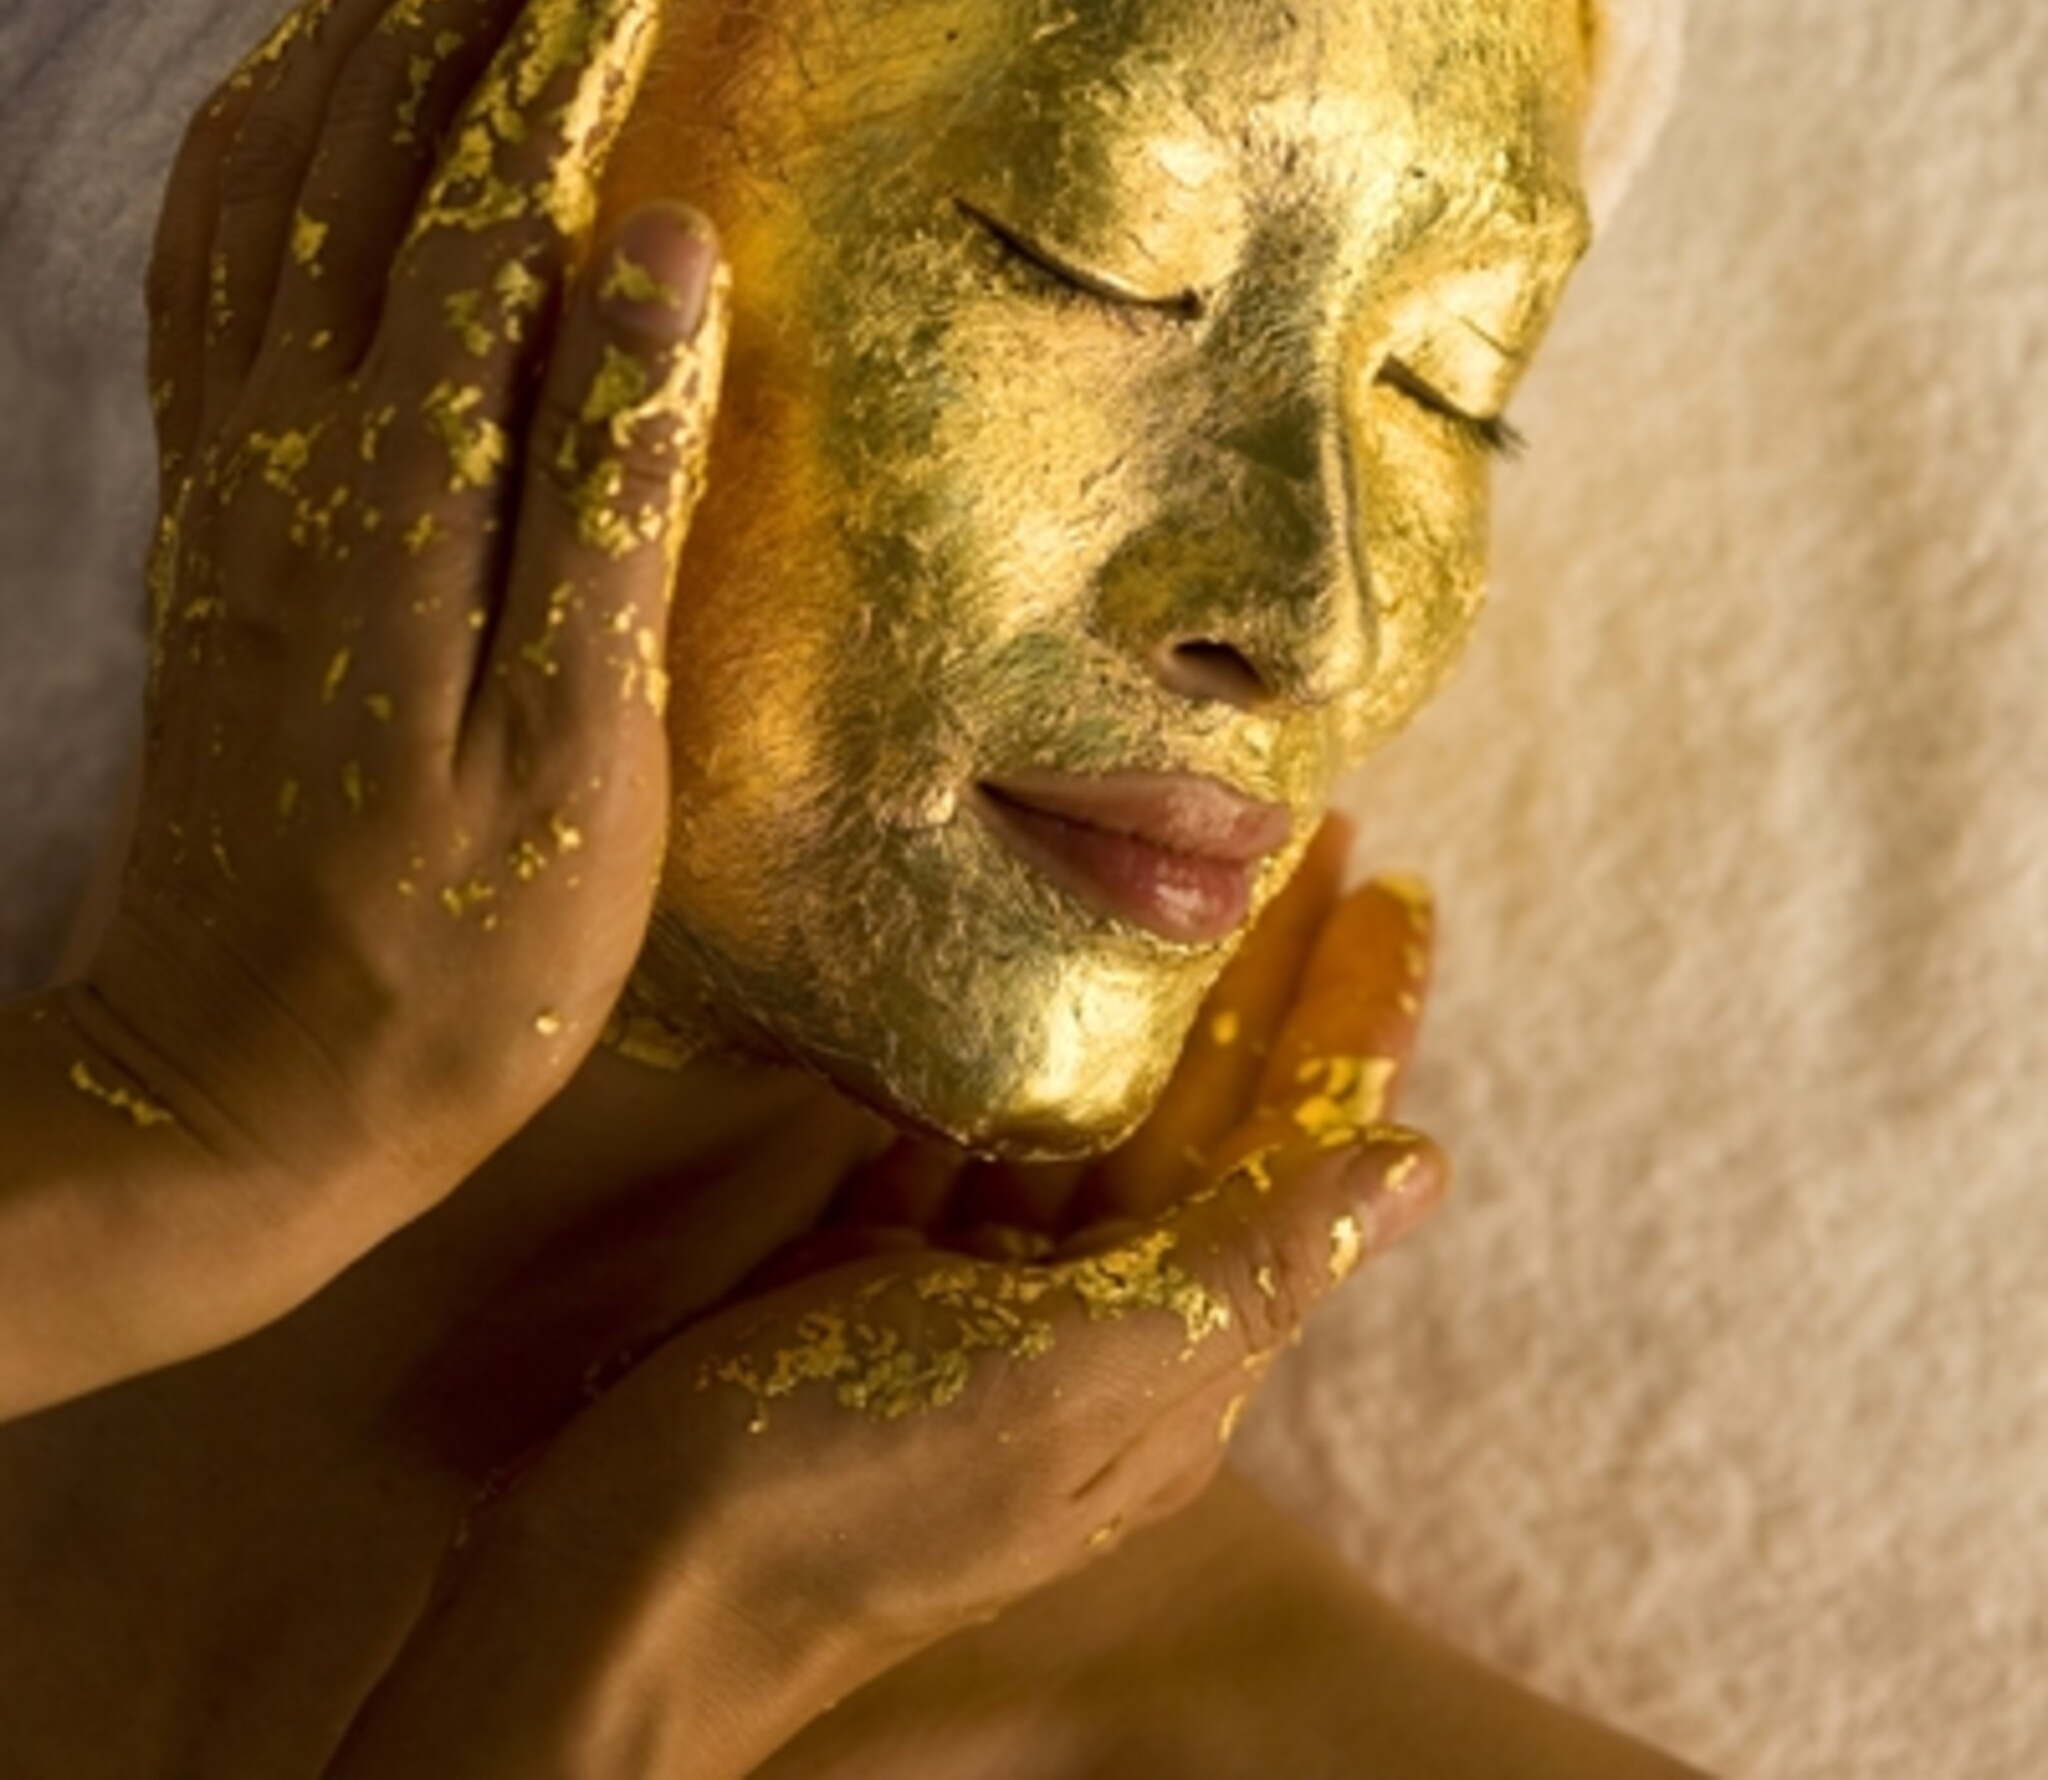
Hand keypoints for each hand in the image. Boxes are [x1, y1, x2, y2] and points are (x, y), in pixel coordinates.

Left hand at [72, 0, 727, 1253]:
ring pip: (296, 133)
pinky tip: (336, 43)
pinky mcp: (212, 478)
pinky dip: (283, 92)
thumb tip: (653, 240)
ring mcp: (233, 439)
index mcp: (403, 477)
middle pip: (396, 99)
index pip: (505, 156)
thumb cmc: (447, 961)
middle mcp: (292, 420)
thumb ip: (606, 493)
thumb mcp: (576, 768)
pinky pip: (219, 227)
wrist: (227, 1090)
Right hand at [325, 829, 1444, 1779]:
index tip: (1394, 887)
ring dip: (1135, 998)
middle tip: (1303, 829)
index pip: (1297, 1153)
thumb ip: (1241, 1268)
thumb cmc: (858, 1487)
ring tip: (1170, 863)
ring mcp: (974, 1306)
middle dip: (1257, 981)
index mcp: (1169, 1359)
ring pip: (1084, 1119)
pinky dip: (982, 1057)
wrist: (626, 1589)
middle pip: (1205, 1118)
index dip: (1347, 1019)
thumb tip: (1418, 1169)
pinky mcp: (866, 1280)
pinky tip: (993, 961)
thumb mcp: (1071, 1379)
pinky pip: (953, 1145)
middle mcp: (1092, 1330)